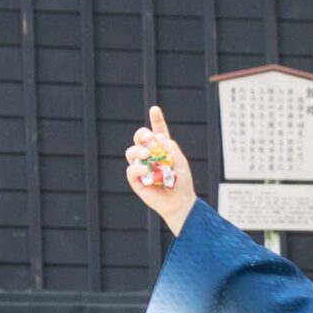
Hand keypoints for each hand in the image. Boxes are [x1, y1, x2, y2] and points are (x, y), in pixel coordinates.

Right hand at [121, 105, 196, 233]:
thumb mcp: (180, 162)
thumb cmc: (182, 183)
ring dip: (138, 150)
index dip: (156, 120)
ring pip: (131, 152)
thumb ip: (171, 148)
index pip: (157, 132)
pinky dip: (137, 168)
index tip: (155, 109)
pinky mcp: (136, 180)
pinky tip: (145, 169)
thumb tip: (158, 136)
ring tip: (147, 155)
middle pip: (139, 138)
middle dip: (141, 134)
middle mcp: (149, 156)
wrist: (180, 203)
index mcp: (162, 150)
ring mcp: (141, 166)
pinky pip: (131, 169)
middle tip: (149, 138)